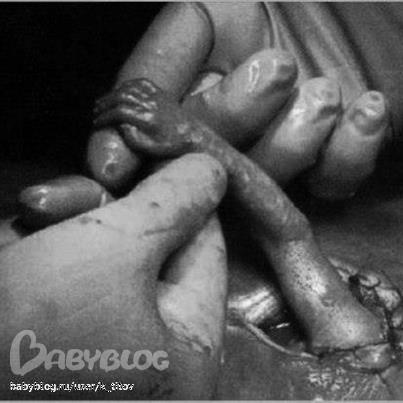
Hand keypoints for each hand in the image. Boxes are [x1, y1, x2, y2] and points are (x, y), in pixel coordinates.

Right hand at [0, 154, 227, 398]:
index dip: (183, 194)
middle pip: (151, 243)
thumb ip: (172, 203)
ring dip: (65, 222)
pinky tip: (12, 247)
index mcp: (189, 337)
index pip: (206, 244)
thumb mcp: (116, 251)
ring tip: (30, 214)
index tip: (153, 156)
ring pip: (103, 247)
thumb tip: (211, 170)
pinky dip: (36, 246)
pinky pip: (65, 264)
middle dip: (105, 207)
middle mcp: (155, 340)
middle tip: (72, 189)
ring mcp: (106, 331)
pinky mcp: (62, 324)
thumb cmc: (38, 328)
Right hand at [87, 3, 389, 200]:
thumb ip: (177, 43)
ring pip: (264, 177)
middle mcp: (228, 129)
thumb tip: (141, 90)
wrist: (373, 14)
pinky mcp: (324, 169)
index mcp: (196, 89)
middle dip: (233, 119)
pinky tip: (364, 109)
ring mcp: (273, 154)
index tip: (115, 167)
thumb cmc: (305, 2)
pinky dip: (348, 150)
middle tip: (275, 70)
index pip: (146, 124)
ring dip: (296, 135)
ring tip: (324, 92)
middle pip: (201, 157)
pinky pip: (330, 184)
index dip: (124, 146)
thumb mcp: (221, 10)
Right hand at [93, 79, 197, 156]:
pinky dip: (128, 85)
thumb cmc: (172, 146)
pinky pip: (141, 83)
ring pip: (129, 88)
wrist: (194, 136)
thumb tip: (120, 125)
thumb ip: (133, 138)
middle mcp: (151, 104)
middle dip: (105, 104)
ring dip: (113, 94)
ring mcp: (157, 96)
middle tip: (95, 112)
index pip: (119, 112)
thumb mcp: (151, 149)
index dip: (105, 117)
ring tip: (103, 103)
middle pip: (121, 97)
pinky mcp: (162, 94)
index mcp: (148, 120)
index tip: (96, 123)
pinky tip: (120, 90)